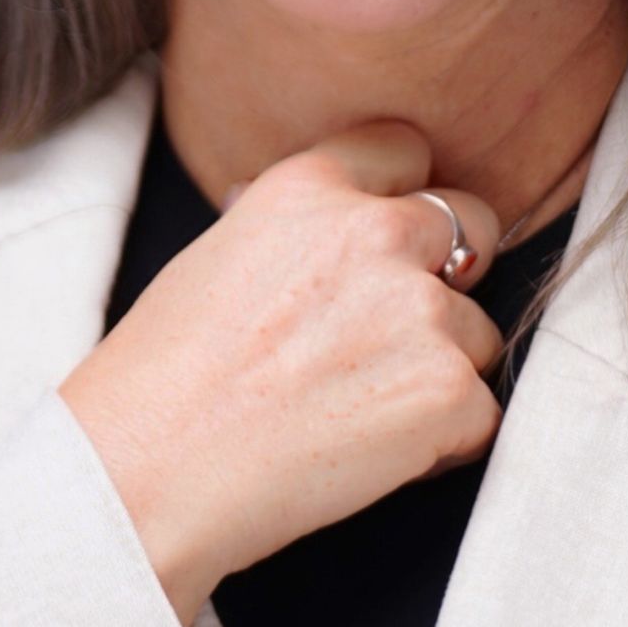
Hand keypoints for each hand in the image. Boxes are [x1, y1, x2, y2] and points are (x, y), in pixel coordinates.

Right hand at [59, 118, 504, 623]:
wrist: (146, 475)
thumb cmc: (158, 382)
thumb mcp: (216, 257)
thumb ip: (296, 230)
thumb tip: (335, 226)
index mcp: (310, 187)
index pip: (406, 151)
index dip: (402, 202)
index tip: (385, 249)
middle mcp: (376, 233)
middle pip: (474, 227)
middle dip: (446, 277)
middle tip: (388, 338)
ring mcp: (421, 311)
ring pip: (476, 334)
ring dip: (438, 372)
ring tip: (353, 415)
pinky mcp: (449, 392)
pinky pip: (480, 413)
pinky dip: (442, 443)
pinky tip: (369, 457)